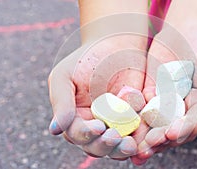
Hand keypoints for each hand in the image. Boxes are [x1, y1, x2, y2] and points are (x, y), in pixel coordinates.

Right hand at [48, 35, 147, 158]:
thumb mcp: (65, 75)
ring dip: (121, 149)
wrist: (117, 44)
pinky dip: (139, 142)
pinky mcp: (134, 121)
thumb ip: (61, 102)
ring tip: (129, 144)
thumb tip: (54, 130)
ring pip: (115, 147)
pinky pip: (136, 136)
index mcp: (74, 118)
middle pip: (96, 146)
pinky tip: (142, 141)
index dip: (86, 134)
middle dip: (104, 145)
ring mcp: (115, 125)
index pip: (77, 134)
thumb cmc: (87, 58)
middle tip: (114, 137)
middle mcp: (94, 126)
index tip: (99, 126)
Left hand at [131, 18, 196, 164]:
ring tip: (135, 149)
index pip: (196, 122)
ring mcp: (165, 105)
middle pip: (174, 130)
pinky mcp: (149, 97)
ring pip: (155, 126)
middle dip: (161, 139)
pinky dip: (133, 120)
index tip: (173, 133)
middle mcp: (185, 111)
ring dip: (145, 138)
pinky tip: (124, 129)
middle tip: (149, 145)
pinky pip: (140, 110)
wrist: (184, 31)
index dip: (185, 129)